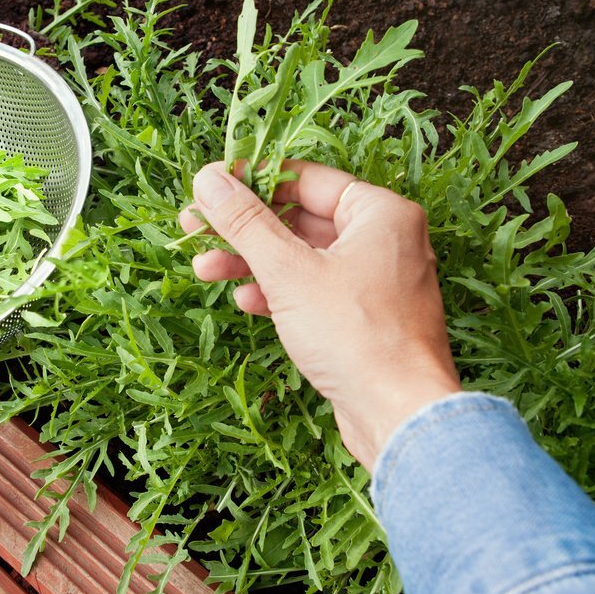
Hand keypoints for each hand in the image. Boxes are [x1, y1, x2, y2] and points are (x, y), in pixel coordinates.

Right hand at [181, 161, 460, 469]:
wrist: (399, 414)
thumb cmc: (355, 335)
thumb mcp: (288, 271)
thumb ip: (246, 222)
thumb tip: (210, 179)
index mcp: (380, 213)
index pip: (305, 179)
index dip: (251, 181)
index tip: (208, 187)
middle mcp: (386, 240)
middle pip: (300, 219)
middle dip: (244, 228)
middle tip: (195, 229)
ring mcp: (378, 282)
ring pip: (304, 258)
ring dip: (253, 262)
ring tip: (205, 269)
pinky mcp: (366, 319)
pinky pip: (316, 291)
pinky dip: (279, 293)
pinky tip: (245, 301)